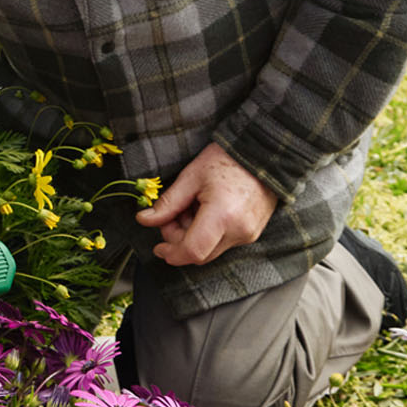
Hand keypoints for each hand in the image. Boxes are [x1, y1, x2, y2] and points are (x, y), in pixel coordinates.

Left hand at [135, 140, 276, 266]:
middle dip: (180, 240)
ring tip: (193, 206)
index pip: (192, 251)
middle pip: (200, 254)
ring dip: (194, 236)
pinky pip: (224, 242)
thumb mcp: (191, 177)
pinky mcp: (253, 233)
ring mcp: (249, 234)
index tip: (158, 247)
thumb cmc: (227, 159)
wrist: (262, 152)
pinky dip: (209, 233)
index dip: (171, 253)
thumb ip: (168, 203)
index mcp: (223, 215)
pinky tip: (207, 210)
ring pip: (211, 249)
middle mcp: (239, 231)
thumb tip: (144, 220)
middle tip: (173, 215)